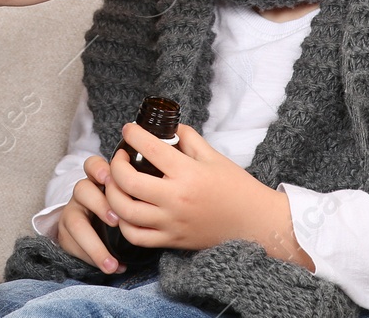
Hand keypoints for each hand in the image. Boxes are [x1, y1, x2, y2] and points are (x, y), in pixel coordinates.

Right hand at [55, 155, 124, 272]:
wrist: (98, 233)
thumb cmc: (120, 211)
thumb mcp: (128, 199)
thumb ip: (135, 194)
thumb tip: (158, 198)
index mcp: (98, 180)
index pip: (92, 165)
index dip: (98, 169)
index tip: (108, 178)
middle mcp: (83, 194)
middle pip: (82, 189)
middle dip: (99, 204)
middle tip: (116, 222)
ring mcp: (73, 212)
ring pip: (74, 220)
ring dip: (93, 243)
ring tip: (111, 262)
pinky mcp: (66, 234)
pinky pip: (72, 244)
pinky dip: (92, 258)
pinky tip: (111, 267)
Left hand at [103, 123, 315, 270]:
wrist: (256, 223)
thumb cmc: (237, 188)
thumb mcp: (214, 156)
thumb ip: (189, 139)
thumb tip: (169, 127)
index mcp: (187, 174)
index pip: (150, 148)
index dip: (133, 135)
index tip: (128, 130)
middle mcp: (176, 199)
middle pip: (128, 182)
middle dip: (115, 166)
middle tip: (120, 157)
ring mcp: (171, 223)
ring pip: (125, 212)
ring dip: (112, 194)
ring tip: (115, 183)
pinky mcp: (172, 241)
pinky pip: (136, 236)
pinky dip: (123, 223)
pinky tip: (124, 210)